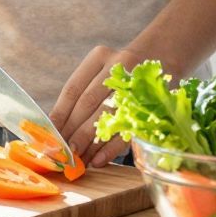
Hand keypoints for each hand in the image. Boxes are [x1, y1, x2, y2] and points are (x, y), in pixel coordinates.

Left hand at [49, 44, 140, 164]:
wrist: (164, 56)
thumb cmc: (123, 72)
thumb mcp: (102, 70)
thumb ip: (82, 95)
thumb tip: (59, 132)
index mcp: (99, 57)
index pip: (73, 89)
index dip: (59, 115)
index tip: (50, 136)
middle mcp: (118, 65)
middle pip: (88, 103)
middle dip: (73, 131)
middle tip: (64, 153)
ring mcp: (136, 82)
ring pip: (106, 116)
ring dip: (90, 142)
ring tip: (79, 160)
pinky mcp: (150, 101)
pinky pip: (127, 128)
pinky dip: (110, 147)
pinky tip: (99, 159)